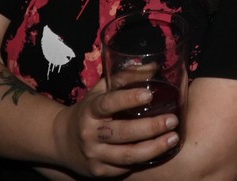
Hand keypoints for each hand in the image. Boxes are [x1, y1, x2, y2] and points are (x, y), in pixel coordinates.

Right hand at [57, 80, 179, 175]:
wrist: (62, 141)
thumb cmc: (89, 110)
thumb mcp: (100, 91)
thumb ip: (125, 78)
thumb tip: (154, 65)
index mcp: (90, 110)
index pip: (107, 104)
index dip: (127, 99)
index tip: (149, 95)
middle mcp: (90, 133)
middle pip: (122, 132)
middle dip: (150, 127)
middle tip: (172, 120)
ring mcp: (94, 155)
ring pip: (127, 155)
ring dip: (154, 148)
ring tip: (174, 138)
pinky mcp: (100, 172)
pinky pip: (126, 168)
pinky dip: (145, 160)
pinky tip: (162, 152)